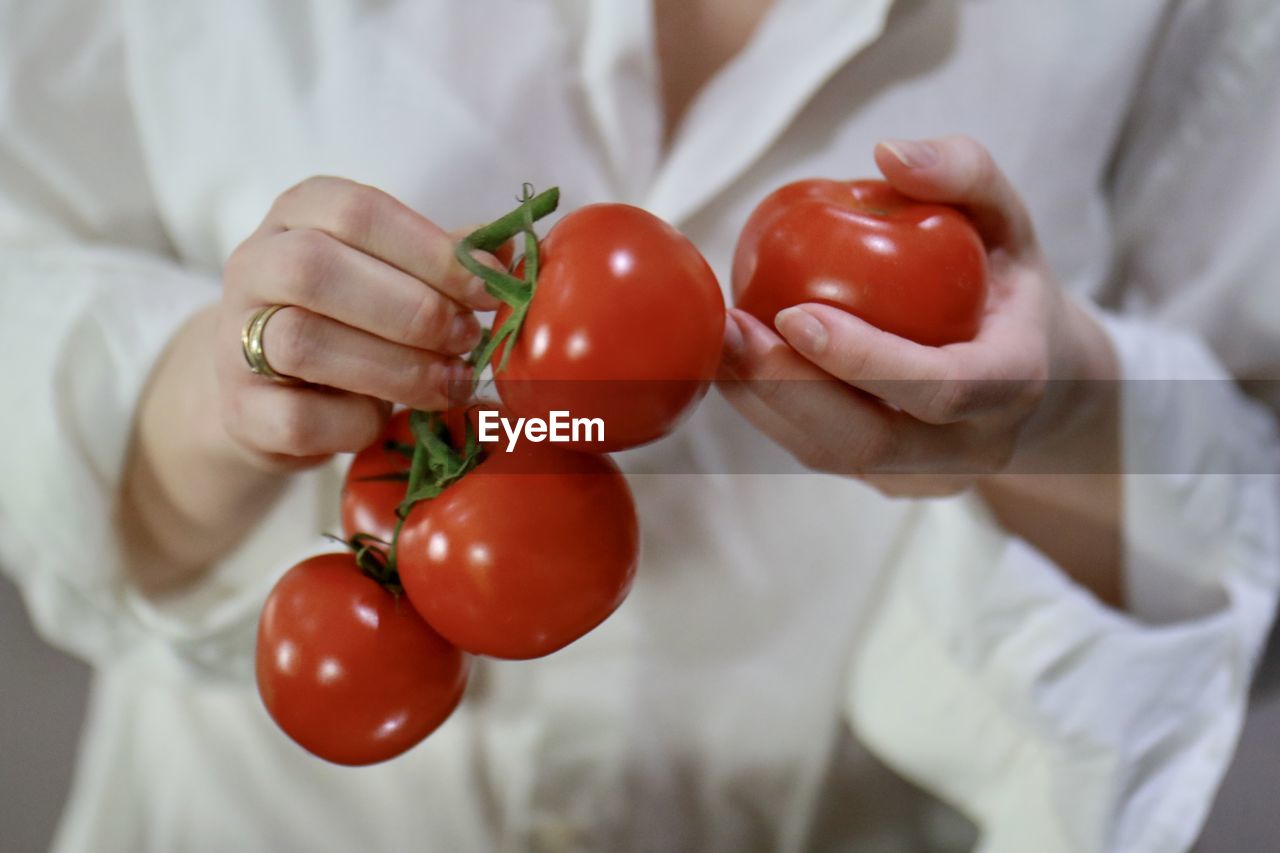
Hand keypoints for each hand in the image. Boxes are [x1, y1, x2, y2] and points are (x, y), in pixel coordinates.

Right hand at [215, 176, 501, 469]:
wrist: (267, 388)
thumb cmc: (349, 317)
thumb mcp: (392, 274)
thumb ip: (443, 260)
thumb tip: (512, 255)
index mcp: (300, 213)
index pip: (358, 213)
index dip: (431, 252)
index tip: (490, 288)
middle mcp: (255, 264)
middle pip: (316, 270)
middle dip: (411, 310)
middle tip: (468, 340)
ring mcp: (233, 337)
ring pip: (303, 343)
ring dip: (395, 369)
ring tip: (450, 384)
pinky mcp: (239, 408)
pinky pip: (298, 417)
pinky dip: (356, 423)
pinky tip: (387, 420)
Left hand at [718, 136, 1118, 497]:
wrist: (1042, 380)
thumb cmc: (1010, 285)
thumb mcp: (1010, 220)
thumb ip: (965, 173)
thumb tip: (887, 151)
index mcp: (1015, 382)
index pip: (940, 388)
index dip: (865, 360)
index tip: (793, 313)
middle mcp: (969, 446)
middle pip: (867, 441)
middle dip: (786, 387)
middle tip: (726, 328)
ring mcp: (923, 476)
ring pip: (829, 456)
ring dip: (760, 400)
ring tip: (713, 340)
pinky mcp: (883, 481)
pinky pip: (815, 453)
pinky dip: (765, 408)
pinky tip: (729, 361)